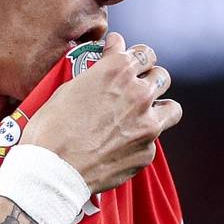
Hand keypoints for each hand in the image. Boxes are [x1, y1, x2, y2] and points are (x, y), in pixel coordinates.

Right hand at [23, 33, 179, 193]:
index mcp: (118, 71)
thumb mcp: (69, 87)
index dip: (137, 58)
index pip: (144, 53)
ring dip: (159, 108)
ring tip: (145, 116)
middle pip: (161, 78)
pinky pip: (153, 141)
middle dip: (149, 81)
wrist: (53, 170)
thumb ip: (98, 71)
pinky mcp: (147, 152)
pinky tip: (122, 146)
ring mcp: (147, 124)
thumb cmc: (52, 128)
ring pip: (171, 108)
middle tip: (136, 90)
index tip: (131, 62)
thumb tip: (108, 59)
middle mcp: (138, 93)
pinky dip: (141, 141)